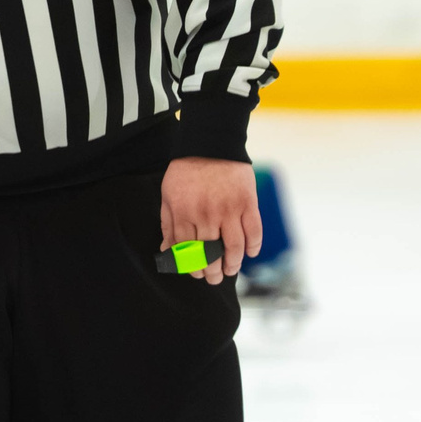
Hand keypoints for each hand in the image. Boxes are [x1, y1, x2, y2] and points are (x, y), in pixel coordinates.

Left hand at [161, 157, 259, 285]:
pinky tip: (250, 253)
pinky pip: (254, 232)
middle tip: (214, 279)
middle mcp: (206, 214)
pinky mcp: (247, 202)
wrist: (211, 141)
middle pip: (210, 254)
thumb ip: (168, 224)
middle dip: (212, 272)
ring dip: (233, 264)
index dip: (193, 267)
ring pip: (233, 249)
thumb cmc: (186, 170)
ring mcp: (228, 209)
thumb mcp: (168, 195)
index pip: (187, 251)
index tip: (197, 274)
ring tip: (230, 270)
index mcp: (183, 213)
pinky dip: (253, 247)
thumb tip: (167, 251)